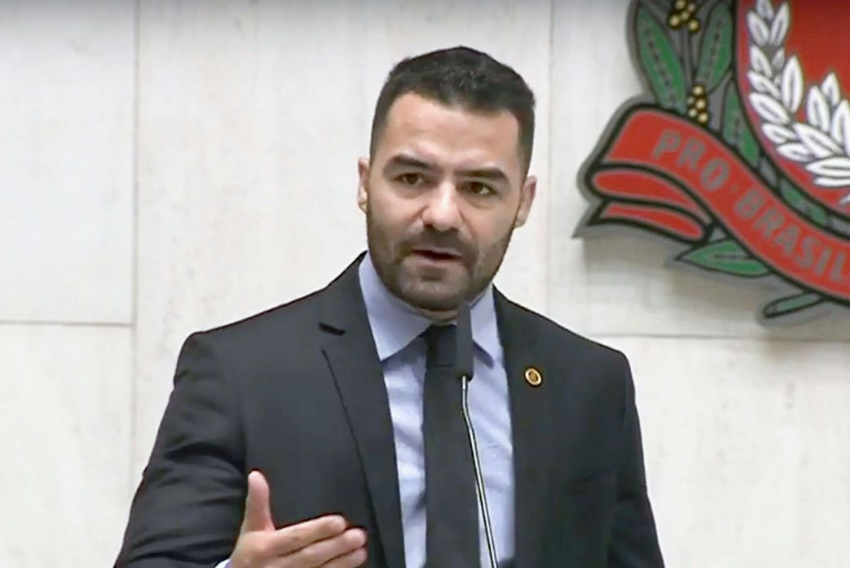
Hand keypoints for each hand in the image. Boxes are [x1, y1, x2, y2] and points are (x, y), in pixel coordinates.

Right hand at [230, 471, 367, 567]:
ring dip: (342, 562)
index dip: (318, 531)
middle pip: (311, 557)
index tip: (340, 522)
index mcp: (266, 548)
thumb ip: (257, 503)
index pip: (296, 538)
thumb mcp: (251, 528)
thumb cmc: (249, 553)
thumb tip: (256, 475)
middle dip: (336, 547)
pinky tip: (352, 567)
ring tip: (361, 550)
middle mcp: (277, 567)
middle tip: (359, 535)